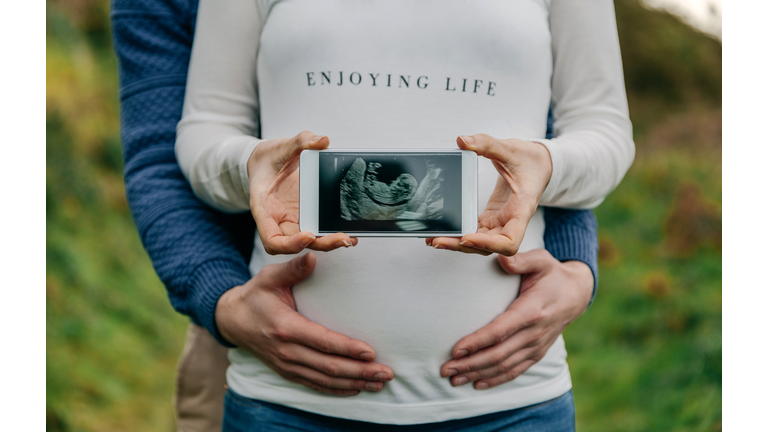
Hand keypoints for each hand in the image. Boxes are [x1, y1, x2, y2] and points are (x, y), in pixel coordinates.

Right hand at [216, 253, 393, 395]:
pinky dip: (337, 390)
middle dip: (360, 371)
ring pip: (325, 380)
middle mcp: (287, 351)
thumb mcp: (269, 278)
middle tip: (386, 372)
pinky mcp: (288, 371)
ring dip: (354, 383)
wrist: (232, 319)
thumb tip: (312, 256)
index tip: (370, 352)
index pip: (322, 341)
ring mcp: (287, 364)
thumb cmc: (256, 296)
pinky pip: (315, 385)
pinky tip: (356, 389)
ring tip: (378, 382)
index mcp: (286, 327)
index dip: (347, 348)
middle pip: (329, 366)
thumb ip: (292, 268)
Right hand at [248, 131, 356, 253]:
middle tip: (342, 239)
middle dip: (320, 244)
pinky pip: (316, 230)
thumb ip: (301, 141)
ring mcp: (290, 221)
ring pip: (308, 242)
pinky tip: (348, 230)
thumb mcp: (281, 146)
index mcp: (263, 208)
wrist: (267, 162)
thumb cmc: (269, 158)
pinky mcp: (303, 218)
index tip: (309, 234)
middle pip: (294, 244)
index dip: (289, 243)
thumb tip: (322, 140)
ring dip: (328, 243)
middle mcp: (276, 220)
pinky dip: (330, 233)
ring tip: (349, 238)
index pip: (271, 238)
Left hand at [428, 134, 551, 255]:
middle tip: (438, 240)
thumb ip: (487, 144)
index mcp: (522, 208)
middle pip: (489, 246)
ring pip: (481, 243)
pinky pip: (476, 232)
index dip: (489, 244)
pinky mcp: (492, 218)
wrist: (540, 164)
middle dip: (463, 246)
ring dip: (458, 244)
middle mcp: (512, 221)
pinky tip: (444, 232)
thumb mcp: (510, 148)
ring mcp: (501, 222)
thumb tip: (462, 140)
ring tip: (434, 239)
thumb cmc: (530, 159)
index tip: (467, 237)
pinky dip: (461, 234)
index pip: (510, 240)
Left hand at [440, 249, 592, 389]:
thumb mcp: (540, 260)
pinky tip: (477, 383)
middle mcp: (534, 333)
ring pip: (504, 366)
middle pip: (498, 354)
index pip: (500, 330)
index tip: (456, 349)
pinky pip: (515, 371)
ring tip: (454, 379)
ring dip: (478, 374)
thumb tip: (501, 259)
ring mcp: (536, 346)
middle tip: (445, 370)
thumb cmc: (552, 274)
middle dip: (470, 364)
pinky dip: (496, 379)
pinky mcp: (537, 353)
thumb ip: (520, 261)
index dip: (478, 342)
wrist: (577, 293)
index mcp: (532, 310)